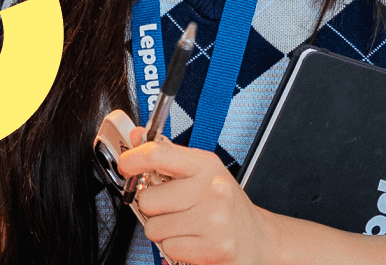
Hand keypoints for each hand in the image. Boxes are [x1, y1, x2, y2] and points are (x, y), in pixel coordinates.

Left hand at [120, 132, 278, 264]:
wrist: (259, 239)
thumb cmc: (226, 205)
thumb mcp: (202, 173)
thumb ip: (167, 156)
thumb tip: (137, 136)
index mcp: (206, 165)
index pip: (158, 154)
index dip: (133, 159)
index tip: (126, 165)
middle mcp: (212, 189)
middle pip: (148, 199)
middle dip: (154, 209)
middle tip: (173, 209)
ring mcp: (214, 220)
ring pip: (154, 228)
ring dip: (164, 231)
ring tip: (186, 226)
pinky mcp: (213, 248)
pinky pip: (168, 249)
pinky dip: (175, 248)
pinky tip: (194, 241)